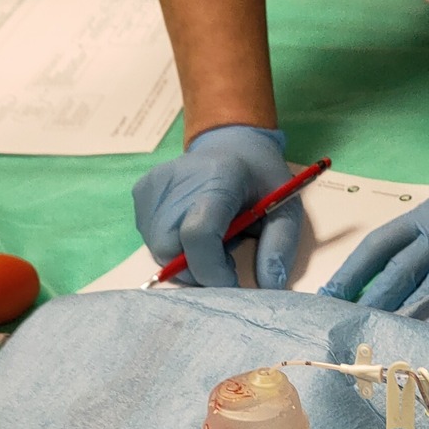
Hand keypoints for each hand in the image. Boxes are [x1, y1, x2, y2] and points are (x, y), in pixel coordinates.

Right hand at [132, 124, 300, 287]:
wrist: (229, 144)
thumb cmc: (259, 179)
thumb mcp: (286, 207)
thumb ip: (280, 245)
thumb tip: (270, 285)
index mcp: (218, 179)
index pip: (198, 235)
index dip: (212, 271)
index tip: (232, 283)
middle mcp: (177, 181)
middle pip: (172, 250)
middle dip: (199, 270)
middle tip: (225, 257)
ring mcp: (153, 186)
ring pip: (159, 250)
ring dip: (188, 259)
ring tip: (212, 237)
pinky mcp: (141, 192)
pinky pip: (152, 240)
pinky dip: (174, 246)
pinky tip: (192, 227)